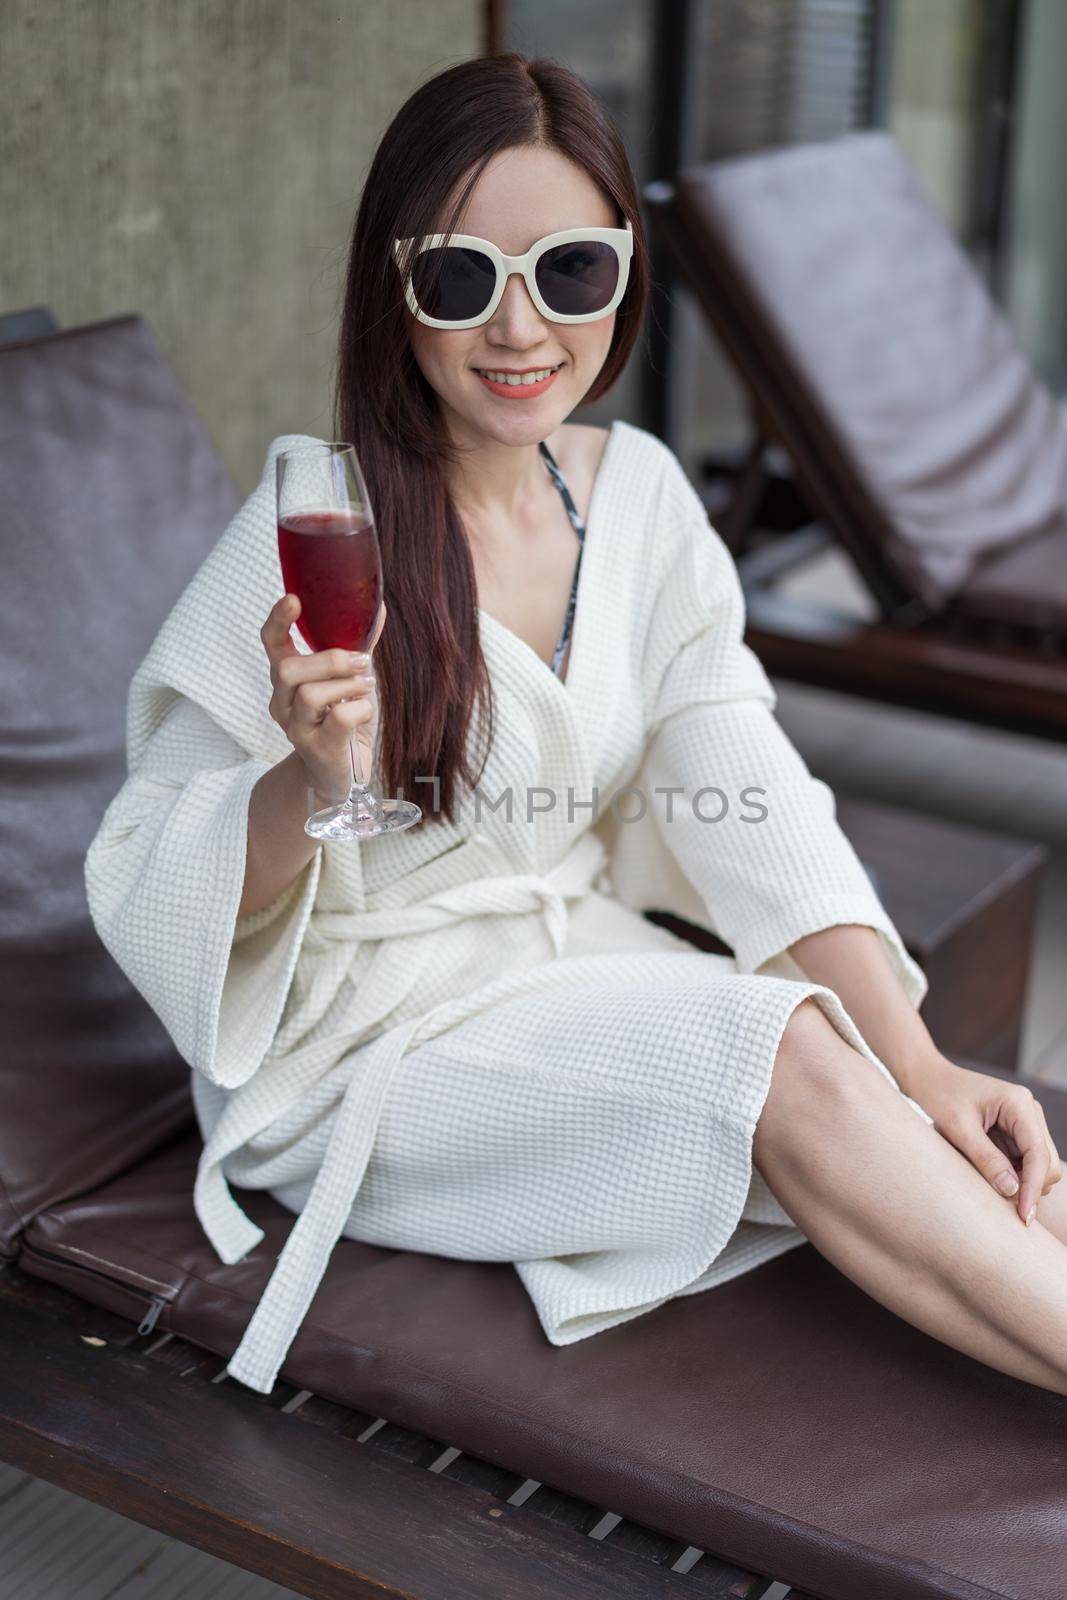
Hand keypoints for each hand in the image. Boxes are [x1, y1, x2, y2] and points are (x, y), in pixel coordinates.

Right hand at [260, 595, 386, 803]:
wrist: (341, 776)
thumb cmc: (344, 723)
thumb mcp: (350, 681)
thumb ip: (357, 648)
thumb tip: (377, 608)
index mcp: (287, 680)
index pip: (271, 644)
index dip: (278, 620)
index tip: (293, 598)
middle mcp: (282, 703)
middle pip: (289, 669)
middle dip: (329, 659)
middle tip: (361, 661)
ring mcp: (297, 729)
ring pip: (310, 695)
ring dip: (346, 685)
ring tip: (365, 687)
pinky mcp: (318, 750)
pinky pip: (337, 720)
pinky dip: (359, 709)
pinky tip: (365, 711)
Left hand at [916, 1055, 1062, 1225]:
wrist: (926, 1078)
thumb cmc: (938, 1096)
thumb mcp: (958, 1129)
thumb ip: (986, 1159)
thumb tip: (1012, 1191)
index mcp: (1018, 1103)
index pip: (1038, 1153)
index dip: (1033, 1187)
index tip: (1023, 1215)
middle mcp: (1028, 1111)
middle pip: (1047, 1162)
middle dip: (1030, 1185)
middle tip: (1003, 1205)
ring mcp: (1025, 1121)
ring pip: (1039, 1164)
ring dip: (1021, 1180)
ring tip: (988, 1182)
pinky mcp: (1015, 1131)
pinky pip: (1024, 1161)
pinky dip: (1013, 1174)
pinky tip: (990, 1175)